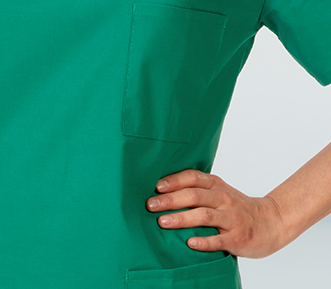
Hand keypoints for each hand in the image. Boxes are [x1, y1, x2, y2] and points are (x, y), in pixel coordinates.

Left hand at [145, 169, 285, 258]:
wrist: (271, 222)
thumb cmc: (237, 207)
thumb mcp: (219, 191)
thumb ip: (198, 189)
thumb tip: (164, 190)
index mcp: (216, 185)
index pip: (192, 177)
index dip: (173, 180)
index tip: (156, 187)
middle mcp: (223, 199)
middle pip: (194, 195)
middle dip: (170, 200)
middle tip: (151, 205)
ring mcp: (231, 218)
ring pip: (204, 215)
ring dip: (182, 218)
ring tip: (163, 222)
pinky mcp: (237, 238)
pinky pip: (219, 240)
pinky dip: (204, 241)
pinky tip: (190, 243)